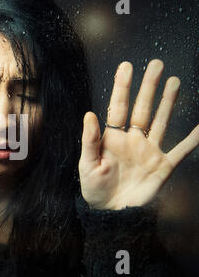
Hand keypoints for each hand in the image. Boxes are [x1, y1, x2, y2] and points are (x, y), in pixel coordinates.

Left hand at [79, 59, 198, 209]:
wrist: (111, 212)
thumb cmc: (95, 188)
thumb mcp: (87, 164)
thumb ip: (90, 140)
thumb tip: (89, 114)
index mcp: (112, 138)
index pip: (118, 107)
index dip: (122, 87)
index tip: (126, 66)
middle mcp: (132, 140)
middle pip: (142, 108)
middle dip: (149, 87)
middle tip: (157, 64)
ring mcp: (149, 151)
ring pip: (161, 122)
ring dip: (168, 102)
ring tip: (175, 81)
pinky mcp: (162, 166)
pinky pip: (181, 151)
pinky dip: (192, 140)